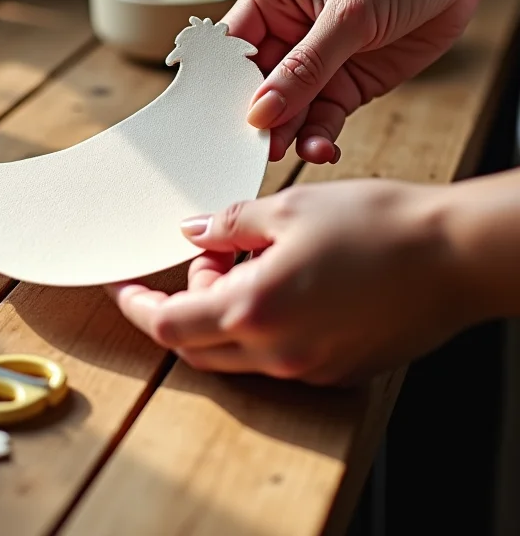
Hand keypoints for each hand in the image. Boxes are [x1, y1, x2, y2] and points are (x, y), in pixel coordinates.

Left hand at [110, 179, 473, 385]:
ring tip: (255, 257)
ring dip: (224, 308)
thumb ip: (230, 224)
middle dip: (185, 300)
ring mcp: (307, 367)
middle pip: (196, 344)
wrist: (456, 255)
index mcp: (255, 309)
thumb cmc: (378, 225)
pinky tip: (284, 281)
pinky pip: (274, 354)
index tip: (122, 287)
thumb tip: (194, 232)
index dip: (137, 305)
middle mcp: (276, 351)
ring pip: (234, 351)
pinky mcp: (335, 369)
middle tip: (209, 256)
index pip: (169, 324)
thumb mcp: (290, 209)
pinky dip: (259, 323)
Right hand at [225, 0, 490, 164]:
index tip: (221, 121)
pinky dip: (320, 137)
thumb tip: (262, 110)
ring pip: (290, 109)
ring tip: (288, 153)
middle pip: (257, 86)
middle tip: (255, 148)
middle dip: (258, 117)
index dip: (223, 86)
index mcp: (272, 0)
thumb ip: (305, 68)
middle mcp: (287, 33)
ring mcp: (316, 62)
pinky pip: (322, 118)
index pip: (232, 50)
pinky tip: (322, 149)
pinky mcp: (344, 83)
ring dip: (289, 133)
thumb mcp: (349, 14)